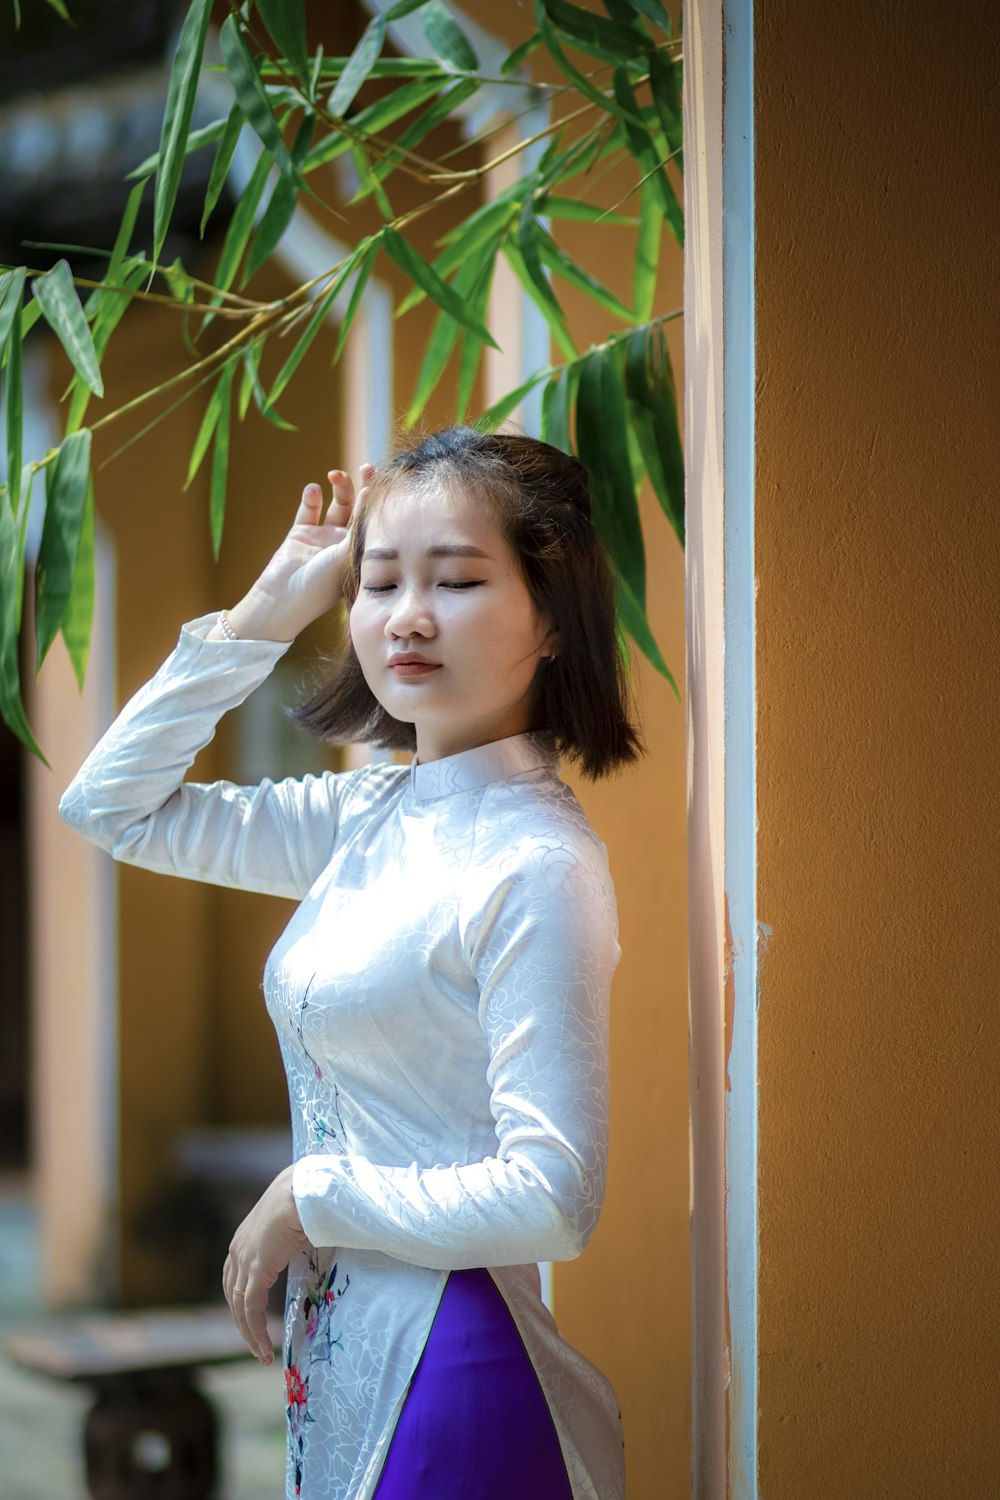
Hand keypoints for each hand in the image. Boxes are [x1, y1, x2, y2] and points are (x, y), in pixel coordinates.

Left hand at [222, 1165, 308, 1363]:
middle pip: (231, 1295)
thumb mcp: (292, 1222)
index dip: (242, 1301)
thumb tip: (308, 1245)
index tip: (253, 1321)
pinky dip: (256, 1331)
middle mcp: (237, 1250)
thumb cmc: (304, 1198)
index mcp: (244, 1238)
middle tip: (256, 1345)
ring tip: (261, 1353)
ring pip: (239, 1307)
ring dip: (249, 1333)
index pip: (234, 1278)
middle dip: (242, 1322)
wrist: (302, 1188)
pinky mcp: (256, 1270)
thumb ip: (292, 1237)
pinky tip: (264, 1347)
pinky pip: (251, 1309)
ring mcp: (244, 1260)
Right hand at [223, 463, 374, 643]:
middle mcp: (344, 544)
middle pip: (357, 508)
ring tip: (335, 476)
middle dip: (361, 486)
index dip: (378, 498)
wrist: (283, 599)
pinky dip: (311, 498)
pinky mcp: (300, 534)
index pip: (373, 520)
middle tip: (366, 468)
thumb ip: (357, 525)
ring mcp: (323, 538)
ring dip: (338, 488)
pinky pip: (309, 510)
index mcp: (360, 552)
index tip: (381, 477)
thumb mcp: (344, 554)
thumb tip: (371, 494)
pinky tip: (312, 490)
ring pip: (335, 505)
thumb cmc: (320, 584)